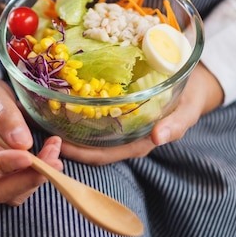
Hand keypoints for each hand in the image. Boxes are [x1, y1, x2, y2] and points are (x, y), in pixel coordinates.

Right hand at [0, 67, 63, 205]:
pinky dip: (38, 175)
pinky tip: (51, 153)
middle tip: (54, 162)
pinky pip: (21, 186)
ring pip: (11, 194)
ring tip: (54, 149)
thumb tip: (23, 143)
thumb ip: (5, 115)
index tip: (27, 156)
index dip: (0, 165)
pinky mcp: (1, 178)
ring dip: (37, 177)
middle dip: (26, 179)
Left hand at [60, 63, 223, 164]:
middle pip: (89, 147)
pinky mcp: (115, 109)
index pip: (103, 155)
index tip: (58, 146)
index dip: (80, 154)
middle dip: (66, 143)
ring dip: (67, 127)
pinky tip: (61, 98)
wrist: (194, 81)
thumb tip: (159, 137)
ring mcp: (119, 124)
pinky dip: (76, 110)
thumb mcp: (188, 109)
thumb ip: (176, 124)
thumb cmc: (190, 96)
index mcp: (137, 142)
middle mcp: (124, 136)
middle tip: (41, 130)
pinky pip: (92, 114)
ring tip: (44, 115)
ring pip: (88, 132)